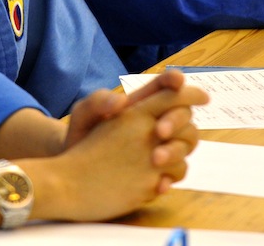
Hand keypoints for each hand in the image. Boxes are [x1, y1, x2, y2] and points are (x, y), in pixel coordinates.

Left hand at [36, 80, 207, 222]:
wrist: (75, 169)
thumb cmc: (82, 135)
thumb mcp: (83, 114)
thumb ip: (97, 101)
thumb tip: (121, 102)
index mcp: (142, 103)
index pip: (166, 87)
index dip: (175, 81)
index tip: (177, 81)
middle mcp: (158, 122)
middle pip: (184, 114)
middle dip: (177, 119)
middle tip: (159, 131)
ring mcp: (163, 146)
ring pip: (187, 142)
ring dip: (177, 149)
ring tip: (156, 160)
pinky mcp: (161, 171)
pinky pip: (178, 172)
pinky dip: (173, 176)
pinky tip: (159, 183)